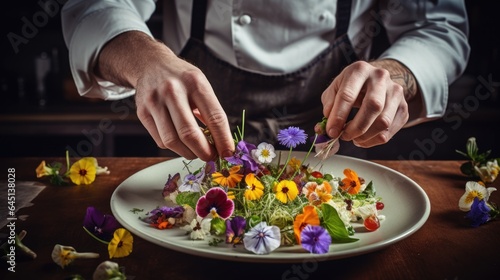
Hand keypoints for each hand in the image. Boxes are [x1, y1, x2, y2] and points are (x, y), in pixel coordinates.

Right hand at [96, 32, 234, 160]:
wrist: (151, 64)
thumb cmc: (182, 78)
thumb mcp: (201, 85)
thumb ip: (211, 112)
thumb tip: (222, 144)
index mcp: (195, 82)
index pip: (214, 117)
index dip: (223, 139)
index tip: (228, 152)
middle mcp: (173, 91)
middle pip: (189, 133)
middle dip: (204, 151)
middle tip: (211, 157)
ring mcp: (155, 102)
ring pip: (172, 141)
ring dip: (188, 153)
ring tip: (196, 151)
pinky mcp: (142, 112)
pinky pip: (160, 140)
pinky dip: (174, 147)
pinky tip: (180, 142)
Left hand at [321, 60, 415, 147]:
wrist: (375, 81)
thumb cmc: (351, 87)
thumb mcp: (335, 89)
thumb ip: (329, 106)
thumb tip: (327, 127)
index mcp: (359, 70)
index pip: (348, 95)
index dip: (338, 117)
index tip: (331, 131)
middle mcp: (381, 77)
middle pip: (372, 106)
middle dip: (356, 127)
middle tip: (344, 136)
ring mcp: (395, 92)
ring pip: (383, 121)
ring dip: (365, 136)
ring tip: (354, 138)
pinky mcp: (404, 107)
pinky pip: (390, 131)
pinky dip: (375, 140)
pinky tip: (365, 138)